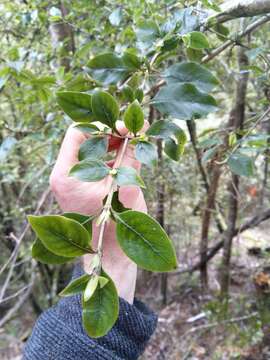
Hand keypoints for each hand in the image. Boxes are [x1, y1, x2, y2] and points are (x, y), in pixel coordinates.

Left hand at [49, 122, 146, 302]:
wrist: (111, 258)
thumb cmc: (116, 227)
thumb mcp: (125, 186)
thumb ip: (130, 155)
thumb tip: (138, 128)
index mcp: (65, 174)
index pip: (78, 133)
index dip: (103, 125)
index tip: (126, 127)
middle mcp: (66, 176)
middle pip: (86, 141)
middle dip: (111, 133)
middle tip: (134, 131)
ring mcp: (75, 182)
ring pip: (93, 152)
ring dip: (114, 145)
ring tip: (135, 142)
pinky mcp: (86, 188)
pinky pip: (98, 165)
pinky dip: (113, 158)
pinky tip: (130, 156)